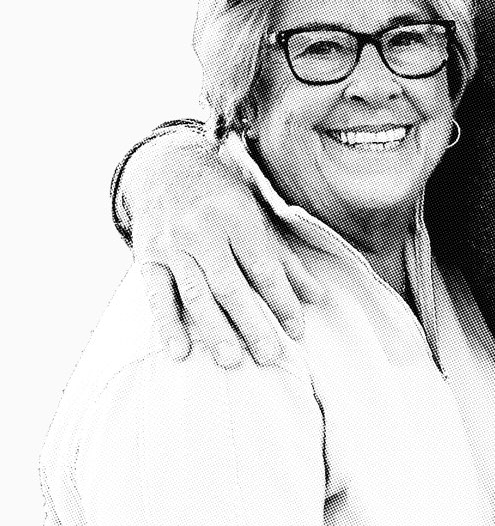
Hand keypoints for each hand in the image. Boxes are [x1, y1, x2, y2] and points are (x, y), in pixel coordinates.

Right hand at [127, 133, 322, 365]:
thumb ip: (285, 258)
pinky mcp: (146, 258)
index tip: (297, 332)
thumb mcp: (256, 215)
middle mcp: (202, 231)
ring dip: (213, 329)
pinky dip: (167, 324)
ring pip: (195, 293)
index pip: (264, 267)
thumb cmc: (220, 194)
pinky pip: (157, 295)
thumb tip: (318, 296)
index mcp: (236, 217)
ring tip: (231, 361)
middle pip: (230, 285)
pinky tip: (180, 351)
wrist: (164, 164)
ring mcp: (172, 245)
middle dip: (251, 323)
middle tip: (270, 356)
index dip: (282, 301)